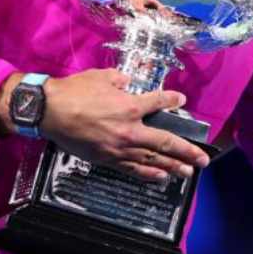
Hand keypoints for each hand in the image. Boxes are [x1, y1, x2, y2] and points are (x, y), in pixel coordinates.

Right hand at [21, 69, 208, 181]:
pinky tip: (161, 177)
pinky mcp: (107, 159)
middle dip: (188, 152)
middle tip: (203, 160)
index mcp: (131, 106)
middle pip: (166, 142)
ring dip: (174, 167)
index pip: (159, 103)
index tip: (181, 100)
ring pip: (153, 160)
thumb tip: (129, 83)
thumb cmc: (74, 91)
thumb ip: (121, 80)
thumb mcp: (101, 76)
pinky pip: (133, 169)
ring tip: (189, 173)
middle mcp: (130, 130)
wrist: (49, 111)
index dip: (173, 101)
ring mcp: (120, 148)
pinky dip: (149, 173)